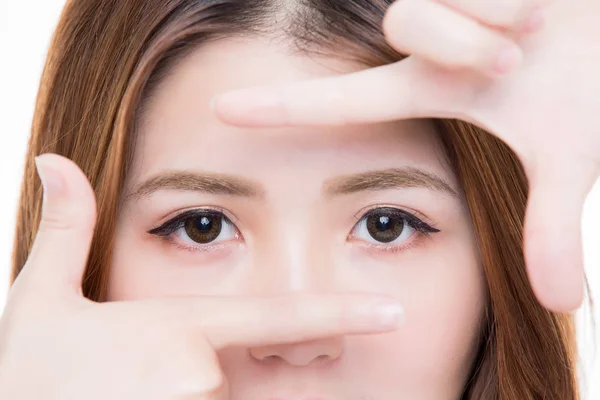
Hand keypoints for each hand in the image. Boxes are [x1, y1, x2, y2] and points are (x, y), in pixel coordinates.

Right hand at [0, 153, 402, 399]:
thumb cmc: (26, 377)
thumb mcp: (40, 301)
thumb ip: (65, 230)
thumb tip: (54, 160)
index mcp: (182, 326)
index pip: (282, 314)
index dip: (344, 313)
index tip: (393, 312)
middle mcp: (202, 376)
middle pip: (229, 370)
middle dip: (197, 373)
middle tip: (140, 380)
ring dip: (184, 395)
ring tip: (133, 389)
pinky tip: (141, 399)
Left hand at [209, 0, 599, 312]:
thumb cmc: (580, 83)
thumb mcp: (565, 155)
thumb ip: (550, 223)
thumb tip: (562, 307)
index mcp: (426, 90)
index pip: (340, 101)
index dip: (280, 108)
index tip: (219, 113)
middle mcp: (420, 43)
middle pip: (404, 29)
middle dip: (465, 46)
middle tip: (518, 58)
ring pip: (428, 7)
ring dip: (494, 23)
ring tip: (532, 28)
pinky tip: (535, 3)